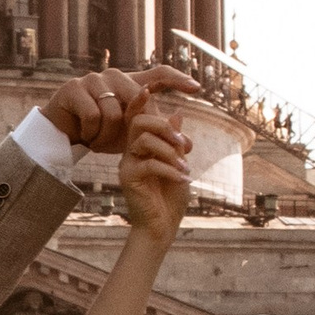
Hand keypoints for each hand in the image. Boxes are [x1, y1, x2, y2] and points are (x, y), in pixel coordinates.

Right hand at [42, 59, 197, 154]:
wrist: (61, 132)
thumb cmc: (100, 131)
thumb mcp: (129, 134)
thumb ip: (153, 133)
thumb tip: (190, 144)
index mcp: (130, 83)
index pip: (159, 74)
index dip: (178, 80)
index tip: (197, 87)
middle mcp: (113, 75)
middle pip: (137, 97)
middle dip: (140, 126)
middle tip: (133, 146)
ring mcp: (92, 80)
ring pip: (113, 112)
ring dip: (106, 136)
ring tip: (98, 142)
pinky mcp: (73, 89)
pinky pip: (93, 117)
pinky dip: (91, 134)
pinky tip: (85, 137)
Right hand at [118, 103, 193, 243]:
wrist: (162, 226)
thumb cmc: (170, 196)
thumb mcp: (179, 163)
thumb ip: (175, 141)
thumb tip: (177, 112)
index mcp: (142, 146)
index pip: (137, 117)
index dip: (140, 101)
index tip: (148, 88)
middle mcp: (131, 152)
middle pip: (138, 122)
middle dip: (164, 126)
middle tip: (183, 143)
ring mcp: (128, 164)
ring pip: (144, 140)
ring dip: (170, 152)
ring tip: (186, 168)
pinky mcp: (129, 179)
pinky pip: (149, 164)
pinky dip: (170, 170)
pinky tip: (183, 179)